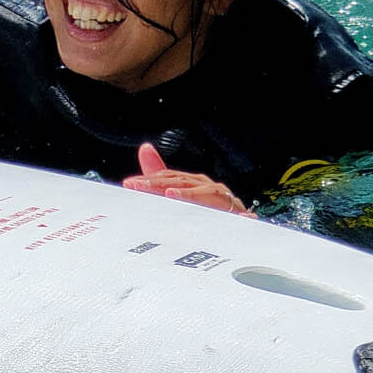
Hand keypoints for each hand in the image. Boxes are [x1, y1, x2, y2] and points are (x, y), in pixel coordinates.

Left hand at [122, 143, 250, 213]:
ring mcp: (228, 202)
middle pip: (185, 183)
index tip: (130, 184)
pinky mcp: (242, 217)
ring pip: (210, 194)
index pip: (170, 177)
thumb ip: (161, 176)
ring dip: (192, 194)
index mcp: (196, 183)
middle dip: (160, 184)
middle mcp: (211, 189)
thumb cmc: (208, 209)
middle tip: (140, 188)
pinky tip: (231, 215)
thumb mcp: (181, 193)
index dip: (149, 179)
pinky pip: (241, 216)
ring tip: (171, 195)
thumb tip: (145, 149)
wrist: (237, 223)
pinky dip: (239, 215)